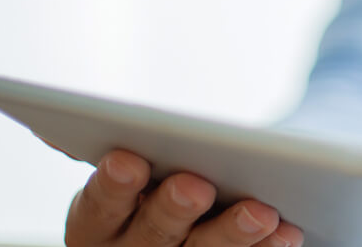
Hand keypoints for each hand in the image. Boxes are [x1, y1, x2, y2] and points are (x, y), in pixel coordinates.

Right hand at [64, 149, 302, 246]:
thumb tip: (74, 126)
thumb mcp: (139, 161)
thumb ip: (125, 146)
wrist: (205, 201)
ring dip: (231, 234)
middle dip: (173, 210)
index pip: (97, 208)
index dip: (112, 187)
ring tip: (260, 213)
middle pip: (151, 236)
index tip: (128, 160)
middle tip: (196, 186)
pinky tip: (287, 231)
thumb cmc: (168, 169)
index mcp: (97, 222)